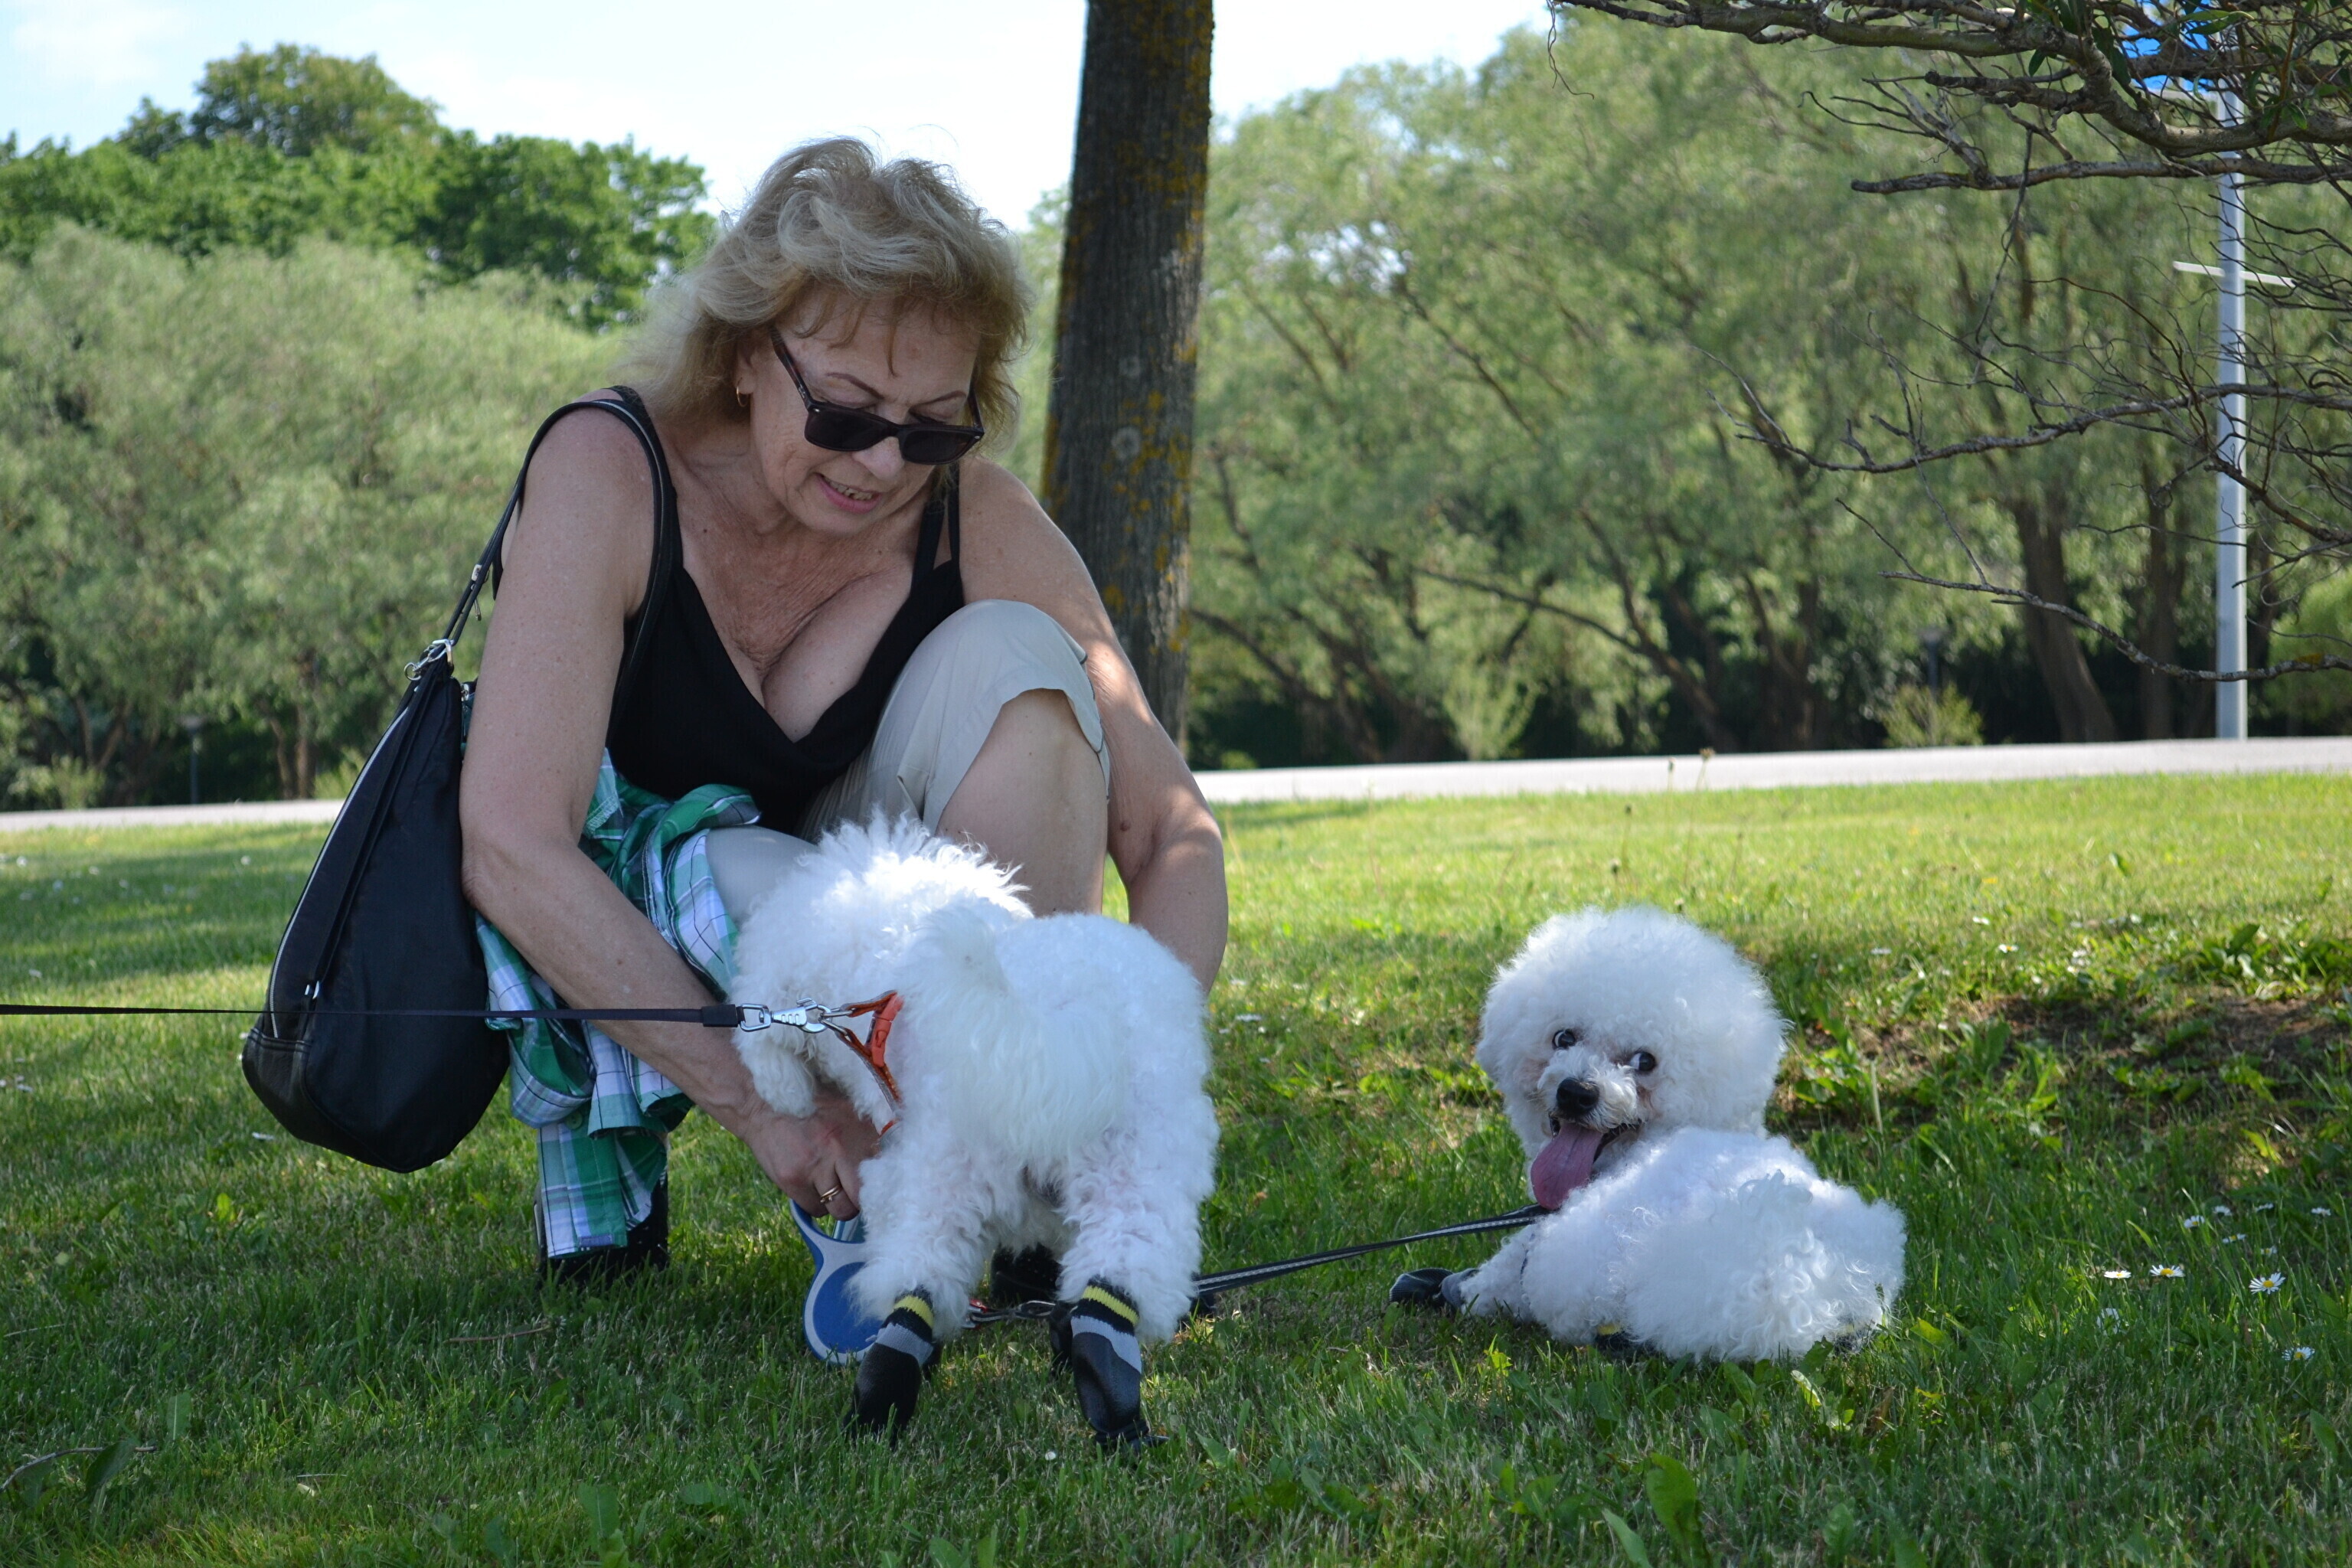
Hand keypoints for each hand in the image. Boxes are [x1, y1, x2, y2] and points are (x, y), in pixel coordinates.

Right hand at [732, 1088, 881, 1218]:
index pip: (880, 1169)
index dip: (879, 1182)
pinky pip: (814, 1209)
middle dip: (860, 1200)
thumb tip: (888, 1149)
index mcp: (855, 1128)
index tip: (876, 1182)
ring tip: (833, 1188)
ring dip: (838, 1204)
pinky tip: (813, 1187)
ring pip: (838, 1209)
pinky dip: (817, 1203)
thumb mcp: (843, 1106)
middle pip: (861, 1197)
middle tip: (854, 1191)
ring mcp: (814, 1168)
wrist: (761, 1106)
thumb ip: (867, 1128)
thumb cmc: (807, 1106)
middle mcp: (837, 1149)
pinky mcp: (793, 1181)